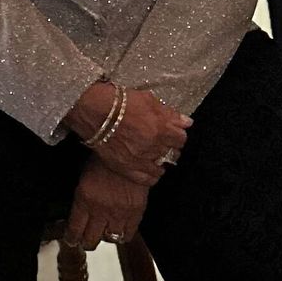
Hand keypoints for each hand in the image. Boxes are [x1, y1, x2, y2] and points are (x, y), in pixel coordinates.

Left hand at [65, 158, 148, 253]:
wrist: (130, 151)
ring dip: (106, 237)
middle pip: (90, 240)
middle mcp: (100, 210)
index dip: (72, 238)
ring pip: (110, 239)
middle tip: (86, 239)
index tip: (72, 239)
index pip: (74, 230)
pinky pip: (128, 234)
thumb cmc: (106, 160)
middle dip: (87, 242)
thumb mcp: (84, 177)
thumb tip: (78, 214)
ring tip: (105, 232)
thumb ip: (81, 198)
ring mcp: (119, 213)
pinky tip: (120, 229)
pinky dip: (123, 235)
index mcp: (84, 199)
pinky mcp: (135, 212)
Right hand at [66, 82, 189, 186]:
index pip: (181, 138)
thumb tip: (186, 122)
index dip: (178, 134)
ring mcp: (140, 160)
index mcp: (161, 129)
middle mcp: (153, 146)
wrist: (94, 111)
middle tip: (164, 142)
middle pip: (173, 153)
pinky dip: (152, 175)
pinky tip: (150, 168)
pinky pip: (147, 179)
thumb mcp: (148, 100)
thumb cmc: (120, 102)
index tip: (173, 132)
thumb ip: (170, 114)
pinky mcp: (127, 168)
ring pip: (161, 167)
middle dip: (170, 147)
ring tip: (155, 154)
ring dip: (161, 161)